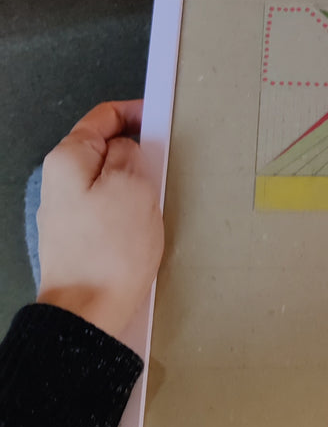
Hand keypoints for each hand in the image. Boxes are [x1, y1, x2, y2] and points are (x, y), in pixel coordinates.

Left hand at [36, 100, 163, 344]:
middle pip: (108, 148)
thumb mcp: (135, 186)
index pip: (103, 116)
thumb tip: (134, 146)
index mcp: (68, 160)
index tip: (164, 120)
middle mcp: (62, 182)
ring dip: (141, 184)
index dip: (137, 113)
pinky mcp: (83, 235)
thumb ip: (135, 153)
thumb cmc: (110, 253)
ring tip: (159, 201)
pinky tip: (148, 225)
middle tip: (167, 166)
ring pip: (113, 179)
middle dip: (141, 153)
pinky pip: (113, 207)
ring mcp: (70, 210)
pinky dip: (134, 209)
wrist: (90, 313)